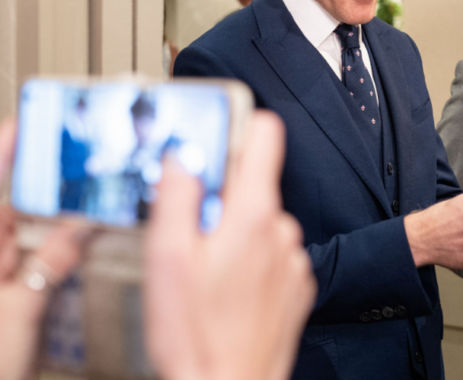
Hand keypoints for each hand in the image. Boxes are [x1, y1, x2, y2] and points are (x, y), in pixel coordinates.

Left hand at [0, 119, 89, 379]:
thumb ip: (50, 263)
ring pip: (27, 246)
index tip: (15, 127)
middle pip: (7, 221)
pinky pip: (39, 271)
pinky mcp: (12, 308)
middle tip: (67, 170)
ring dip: (55, 231)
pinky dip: (60, 259)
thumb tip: (77, 227)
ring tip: (82, 207)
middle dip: (40, 199)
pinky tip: (81, 250)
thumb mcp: (16, 310)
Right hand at [145, 111, 315, 379]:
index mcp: (253, 214)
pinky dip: (248, 264)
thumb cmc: (196, 336)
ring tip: (202, 272)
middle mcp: (282, 231)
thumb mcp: (166, 257)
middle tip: (186, 232)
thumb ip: (176, 196)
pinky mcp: (296, 288)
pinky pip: (271, 256)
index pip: (265, 134)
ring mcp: (293, 261)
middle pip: (253, 184)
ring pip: (259, 222)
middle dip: (219, 197)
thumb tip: (181, 156)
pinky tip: (223, 293)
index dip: (238, 125)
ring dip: (232, 234)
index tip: (212, 136)